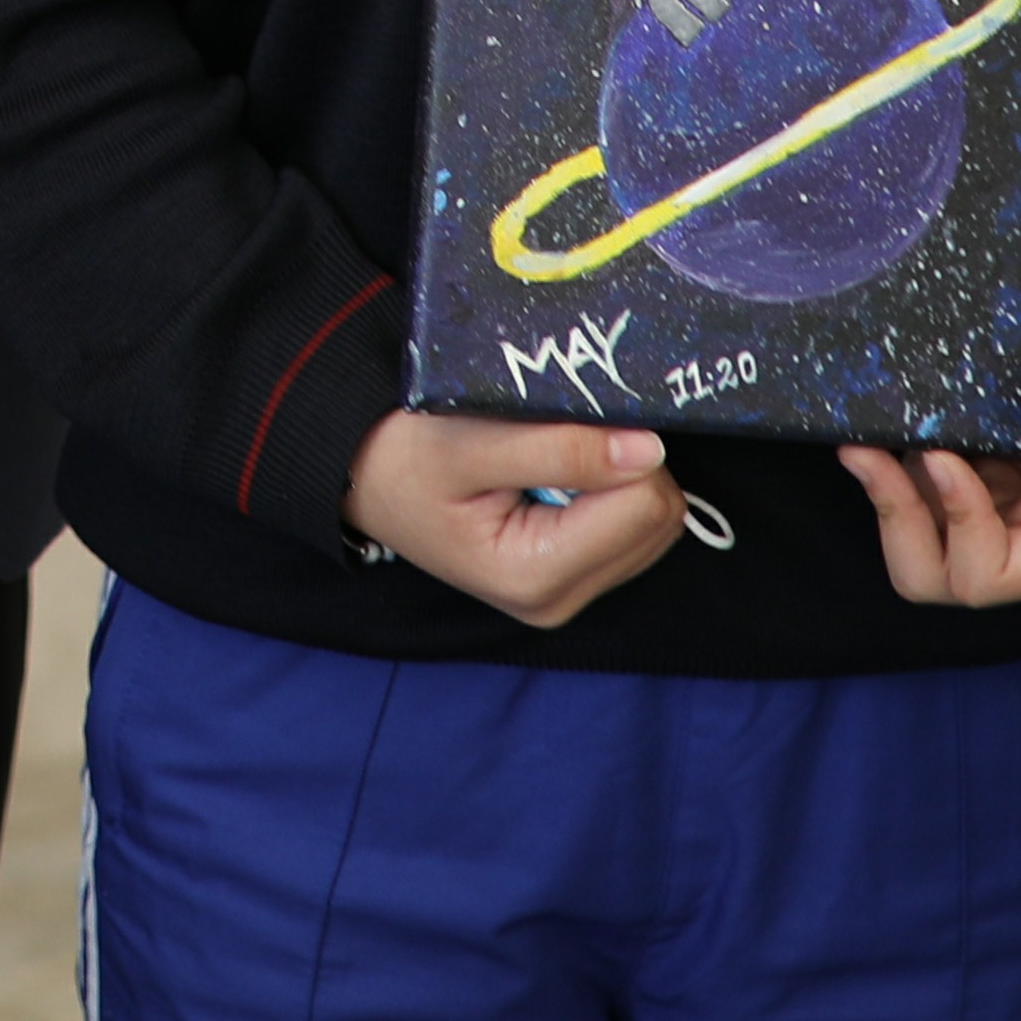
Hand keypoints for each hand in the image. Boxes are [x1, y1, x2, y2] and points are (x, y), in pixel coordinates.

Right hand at [345, 409, 684, 630]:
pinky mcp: (573, 580)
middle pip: (658, 516)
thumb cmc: (403, 456)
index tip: (564, 421)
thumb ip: (560, 448)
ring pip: (656, 522)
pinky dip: (610, 489)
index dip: (618, 445)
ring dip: (618, 474)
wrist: (362, 478)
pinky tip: (557, 476)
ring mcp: (568, 595)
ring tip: (548, 457)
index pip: (642, 503)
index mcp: (535, 575)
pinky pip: (636, 528)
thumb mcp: (468, 442)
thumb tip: (648, 449)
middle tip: (554, 436)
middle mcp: (559, 600)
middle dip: (624, 462)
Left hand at [840, 359, 1020, 608]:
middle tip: (869, 453)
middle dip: (894, 518)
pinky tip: (898, 420)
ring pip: (919, 537)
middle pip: (933, 574)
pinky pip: (929, 489)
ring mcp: (1001, 517)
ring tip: (870, 433)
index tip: (948, 458)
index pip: (989, 576)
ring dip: (889, 490)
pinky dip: (905, 463)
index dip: (957, 526)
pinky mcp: (990, 484)